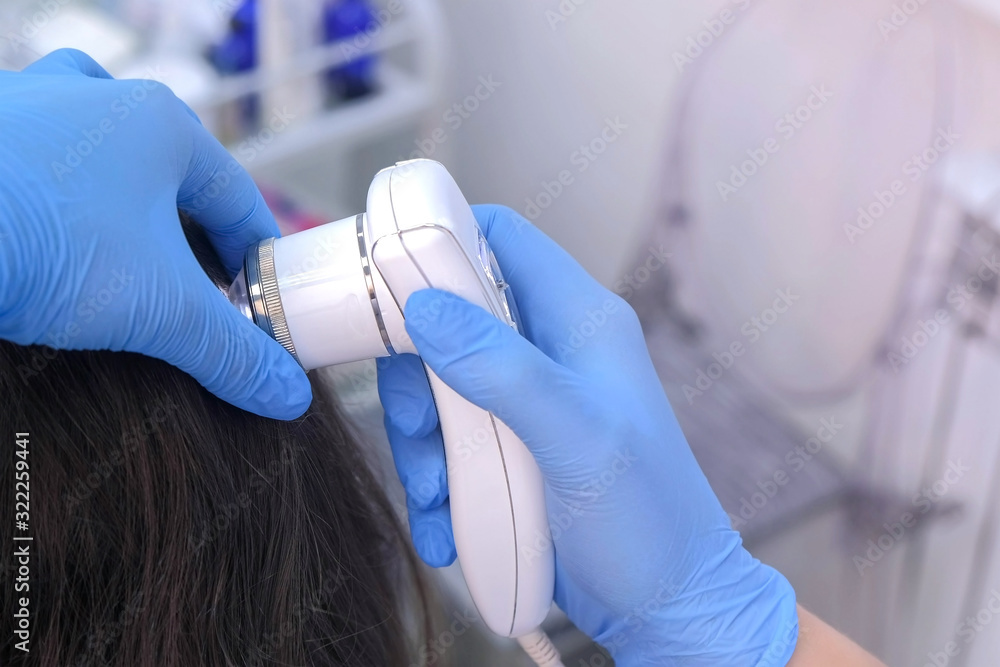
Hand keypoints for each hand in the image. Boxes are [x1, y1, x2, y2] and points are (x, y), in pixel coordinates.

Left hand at [0, 49, 310, 419]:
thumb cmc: (46, 244)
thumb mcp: (160, 310)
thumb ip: (233, 354)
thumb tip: (289, 398)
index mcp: (160, 124)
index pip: (237, 197)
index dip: (257, 255)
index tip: (260, 298)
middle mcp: (97, 97)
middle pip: (172, 171)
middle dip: (190, 229)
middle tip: (196, 286)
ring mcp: (28, 105)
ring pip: (100, 149)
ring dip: (123, 197)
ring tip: (127, 251)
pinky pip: (38, 157)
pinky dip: (58, 194)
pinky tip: (52, 238)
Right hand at [378, 205, 798, 663]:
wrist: (665, 604)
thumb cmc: (647, 519)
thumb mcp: (575, 439)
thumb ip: (501, 368)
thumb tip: (424, 306)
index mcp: (578, 320)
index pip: (501, 238)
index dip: (440, 242)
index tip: (385, 282)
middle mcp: (549, 348)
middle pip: (450, 317)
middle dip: (417, 375)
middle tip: (419, 430)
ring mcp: (528, 398)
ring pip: (439, 385)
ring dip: (421, 439)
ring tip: (434, 496)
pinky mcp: (512, 446)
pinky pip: (449, 440)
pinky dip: (435, 478)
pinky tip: (445, 524)